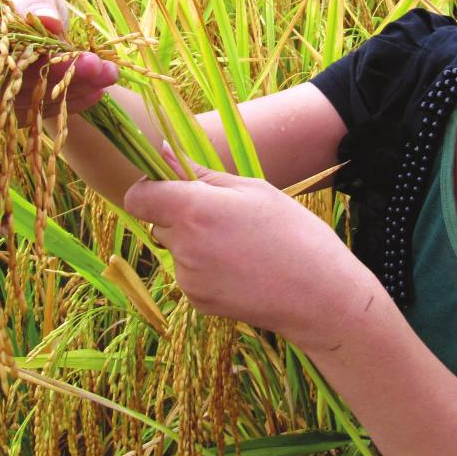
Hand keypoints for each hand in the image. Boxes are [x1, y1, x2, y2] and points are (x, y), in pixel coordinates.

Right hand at [1, 0, 118, 119]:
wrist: (35, 22)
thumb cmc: (33, 3)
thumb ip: (37, 3)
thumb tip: (49, 21)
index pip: (21, 59)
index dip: (57, 62)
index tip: (91, 60)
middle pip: (31, 85)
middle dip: (74, 78)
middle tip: (107, 71)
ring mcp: (2, 95)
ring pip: (40, 101)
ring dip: (78, 91)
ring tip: (109, 76)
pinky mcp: (19, 108)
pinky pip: (45, 111)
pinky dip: (73, 102)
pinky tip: (98, 92)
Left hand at [123, 158, 379, 352]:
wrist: (318, 294)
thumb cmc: (292, 232)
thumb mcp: (253, 190)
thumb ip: (201, 174)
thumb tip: (164, 153)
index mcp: (194, 210)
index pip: (138, 197)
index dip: (149, 189)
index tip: (170, 187)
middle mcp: (183, 246)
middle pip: (160, 223)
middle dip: (181, 215)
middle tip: (225, 216)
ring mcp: (188, 279)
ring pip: (177, 249)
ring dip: (195, 242)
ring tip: (241, 244)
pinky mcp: (198, 302)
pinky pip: (190, 274)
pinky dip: (206, 268)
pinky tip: (241, 268)